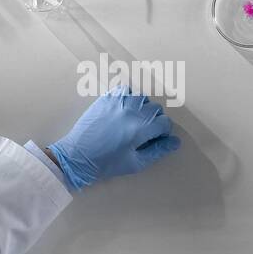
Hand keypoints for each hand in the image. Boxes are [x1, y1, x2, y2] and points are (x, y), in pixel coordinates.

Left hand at [48, 87, 181, 189]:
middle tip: (144, 133)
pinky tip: (124, 109)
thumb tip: (175, 142)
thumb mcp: (135, 163)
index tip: (156, 139)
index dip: (164, 132)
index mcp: (140, 129)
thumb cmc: (106, 163)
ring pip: (142, 98)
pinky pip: (125, 90)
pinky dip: (129, 97)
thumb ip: (157, 151)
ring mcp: (117, 103)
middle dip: (155, 120)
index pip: (165, 123)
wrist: (77, 156)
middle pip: (155, 109)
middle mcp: (131, 112)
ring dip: (143, 108)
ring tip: (134, 120)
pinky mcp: (106, 99)